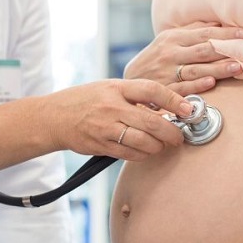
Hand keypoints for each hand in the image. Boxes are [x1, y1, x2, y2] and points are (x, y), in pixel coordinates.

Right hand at [46, 79, 192, 160]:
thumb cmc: (86, 100)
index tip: (188, 109)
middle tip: (179, 136)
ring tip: (162, 144)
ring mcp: (105, 128)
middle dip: (172, 133)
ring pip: (143, 142)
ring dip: (159, 146)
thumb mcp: (109, 88)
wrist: (54, 117)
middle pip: (152, 122)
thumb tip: (167, 107)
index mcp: (116, 87)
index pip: (152, 90)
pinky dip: (144, 154)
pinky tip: (146, 150)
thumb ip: (135, 95)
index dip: (174, 100)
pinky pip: (130, 154)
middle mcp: (111, 107)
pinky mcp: (101, 145)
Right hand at [124, 22, 242, 95]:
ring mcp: (166, 72)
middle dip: (226, 48)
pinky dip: (197, 85)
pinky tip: (211, 83)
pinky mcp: (164, 90)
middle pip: (202, 50)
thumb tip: (218, 23)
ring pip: (196, 69)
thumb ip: (192, 31)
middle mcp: (170, 54)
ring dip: (217, 68)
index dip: (226, 33)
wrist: (130, 80)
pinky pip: (183, 88)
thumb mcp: (168, 40)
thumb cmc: (155, 58)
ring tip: (237, 67)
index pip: (204, 34)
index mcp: (173, 38)